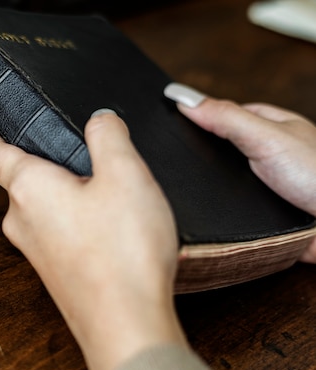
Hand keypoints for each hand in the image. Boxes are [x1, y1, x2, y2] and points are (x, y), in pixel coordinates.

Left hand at [0, 110, 186, 369]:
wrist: (126, 326)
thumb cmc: (121, 253)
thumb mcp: (125, 174)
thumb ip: (108, 135)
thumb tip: (99, 120)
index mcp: (26, 188)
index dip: (12, 132)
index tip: (33, 123)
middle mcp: (21, 221)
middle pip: (26, 178)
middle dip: (57, 163)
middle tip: (96, 158)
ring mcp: (36, 251)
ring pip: (46, 208)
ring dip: (73, 195)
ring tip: (114, 196)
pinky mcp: (55, 273)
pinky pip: (60, 235)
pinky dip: (81, 224)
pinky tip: (115, 230)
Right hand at [166, 83, 315, 261]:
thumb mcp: (266, 138)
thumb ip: (226, 118)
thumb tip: (183, 97)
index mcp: (264, 126)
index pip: (216, 115)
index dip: (188, 118)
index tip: (157, 119)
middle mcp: (260, 154)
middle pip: (212, 151)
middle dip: (192, 160)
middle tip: (165, 163)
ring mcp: (257, 185)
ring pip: (213, 184)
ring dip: (202, 192)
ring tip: (180, 193)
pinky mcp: (255, 216)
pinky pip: (222, 212)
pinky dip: (212, 214)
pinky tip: (202, 217)